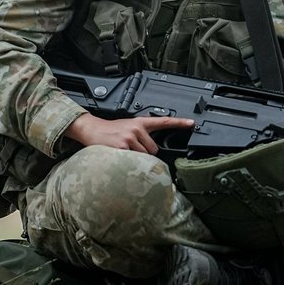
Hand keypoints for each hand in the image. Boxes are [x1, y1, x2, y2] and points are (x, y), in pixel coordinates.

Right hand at [64, 113, 193, 153]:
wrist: (91, 130)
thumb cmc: (110, 132)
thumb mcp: (127, 128)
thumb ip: (141, 136)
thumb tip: (152, 152)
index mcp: (139, 122)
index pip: (163, 121)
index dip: (179, 122)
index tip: (192, 123)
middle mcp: (136, 128)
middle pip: (154, 150)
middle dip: (145, 154)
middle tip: (131, 150)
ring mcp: (130, 137)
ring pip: (144, 157)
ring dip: (136, 159)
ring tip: (123, 153)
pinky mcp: (122, 147)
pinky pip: (133, 161)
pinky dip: (128, 163)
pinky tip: (119, 156)